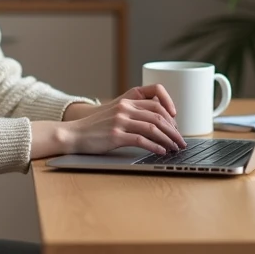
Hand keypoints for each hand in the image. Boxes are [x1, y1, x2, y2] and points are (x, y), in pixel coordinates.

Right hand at [60, 85, 186, 155]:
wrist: (73, 134)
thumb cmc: (95, 128)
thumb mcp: (114, 114)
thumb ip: (131, 114)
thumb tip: (154, 125)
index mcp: (126, 101)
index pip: (156, 104)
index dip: (170, 115)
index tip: (176, 127)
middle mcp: (124, 108)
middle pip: (158, 117)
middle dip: (173, 130)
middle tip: (181, 141)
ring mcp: (120, 121)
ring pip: (152, 128)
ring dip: (167, 140)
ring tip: (175, 148)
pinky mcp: (115, 135)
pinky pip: (141, 140)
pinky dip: (154, 147)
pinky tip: (161, 152)